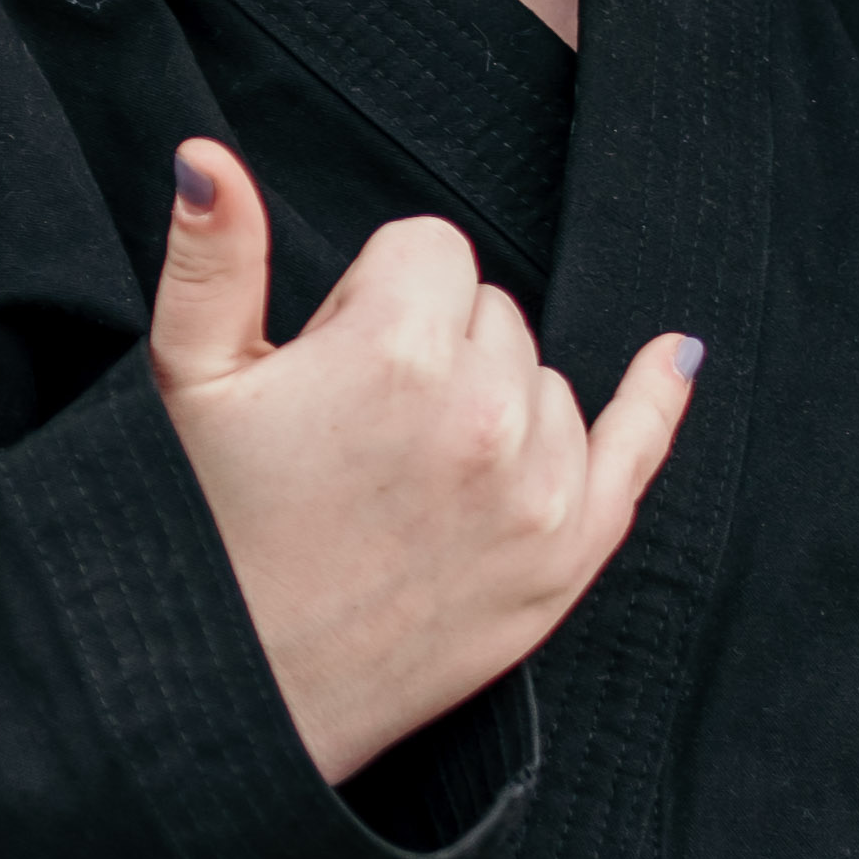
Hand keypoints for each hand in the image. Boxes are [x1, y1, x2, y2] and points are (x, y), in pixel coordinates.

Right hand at [141, 147, 692, 784]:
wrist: (220, 701)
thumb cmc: (194, 536)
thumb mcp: (183, 384)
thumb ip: (211, 257)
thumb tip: (207, 156)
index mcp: (394, 355)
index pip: (427, 250)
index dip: (367, 296)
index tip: (322, 362)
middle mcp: (487, 416)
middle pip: (489, 311)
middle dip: (430, 343)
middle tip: (349, 431)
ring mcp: (539, 493)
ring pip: (544, 376)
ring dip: (492, 396)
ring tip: (403, 472)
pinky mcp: (565, 561)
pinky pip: (635, 453)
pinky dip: (656, 400)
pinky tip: (675, 357)